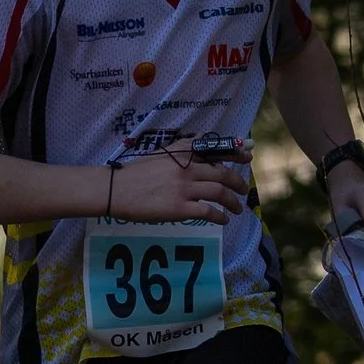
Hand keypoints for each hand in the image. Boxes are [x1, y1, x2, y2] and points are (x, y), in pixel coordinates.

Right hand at [106, 144, 250, 222]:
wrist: (116, 189)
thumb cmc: (135, 173)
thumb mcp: (159, 154)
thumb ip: (180, 149)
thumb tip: (199, 143)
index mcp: (182, 153)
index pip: (215, 150)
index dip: (235, 152)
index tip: (248, 156)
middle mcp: (186, 168)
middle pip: (223, 174)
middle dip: (238, 183)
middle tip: (243, 190)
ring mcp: (184, 188)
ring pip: (220, 193)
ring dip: (233, 202)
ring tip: (237, 209)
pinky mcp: (179, 208)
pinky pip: (208, 212)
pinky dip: (220, 217)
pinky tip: (223, 220)